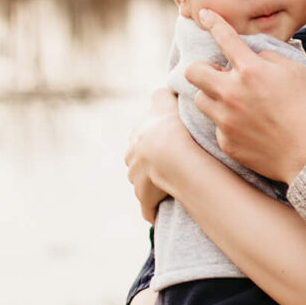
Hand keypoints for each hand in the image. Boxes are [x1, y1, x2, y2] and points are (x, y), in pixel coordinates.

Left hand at [125, 90, 184, 221]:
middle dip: (146, 166)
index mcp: (137, 137)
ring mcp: (137, 180)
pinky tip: (157, 216)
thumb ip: (162, 95)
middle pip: (137, 163)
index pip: (140, 139)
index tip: (165, 145)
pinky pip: (147, 208)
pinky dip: (151, 212)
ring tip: (167, 190)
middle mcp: (132, 159)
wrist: (172, 154)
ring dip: (150, 187)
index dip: (153, 141)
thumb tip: (163, 88)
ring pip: (140, 184)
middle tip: (166, 168)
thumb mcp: (167, 103)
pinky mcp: (145, 197)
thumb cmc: (173, 127)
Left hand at [187, 9, 305, 182]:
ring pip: (200, 99)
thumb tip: (254, 57)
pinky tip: (247, 127)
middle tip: (219, 75)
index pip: (224, 38)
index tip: (204, 15)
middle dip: (203, 68)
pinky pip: (216, 125)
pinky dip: (227, 123)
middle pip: (193, 71)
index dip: (212, 22)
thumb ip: (269, 58)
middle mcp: (232, 93)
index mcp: (251, 71)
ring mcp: (225, 120)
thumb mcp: (297, 72)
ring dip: (213, 96)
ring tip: (234, 102)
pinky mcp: (225, 142)